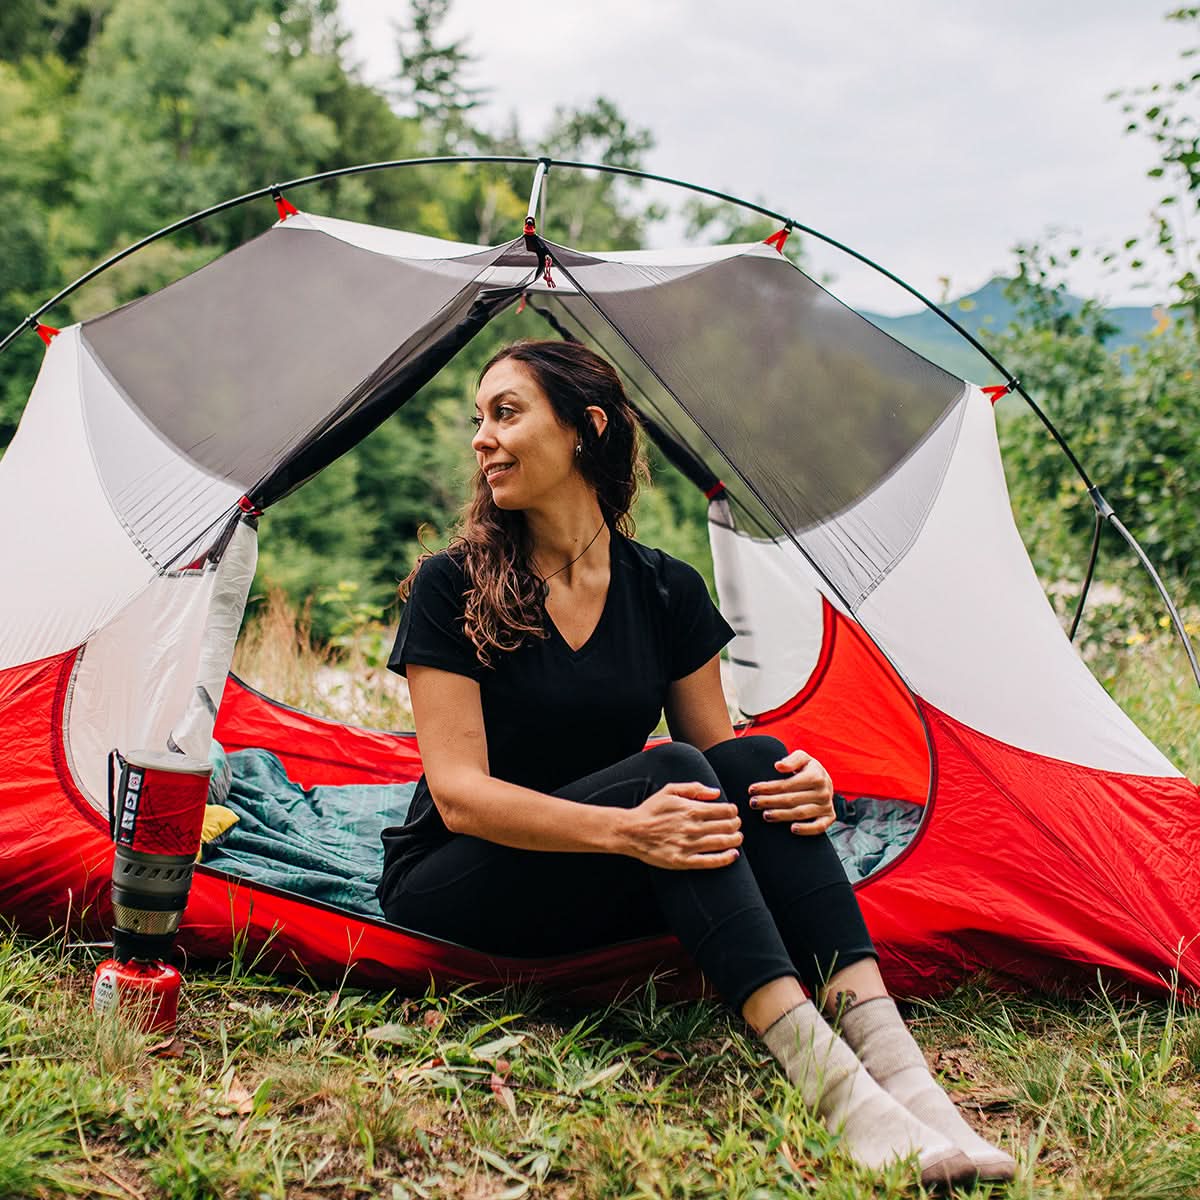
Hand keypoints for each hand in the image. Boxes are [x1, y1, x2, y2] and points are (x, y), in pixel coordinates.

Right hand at [620, 782, 741, 869]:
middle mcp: (693, 827)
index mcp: (691, 809)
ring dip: (735, 840)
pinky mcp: (683, 861)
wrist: (631, 831)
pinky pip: (710, 861)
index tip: (732, 812)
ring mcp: (689, 845)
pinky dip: (725, 858)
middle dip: (736, 825)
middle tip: (736, 825)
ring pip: (722, 843)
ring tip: (737, 838)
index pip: (725, 810)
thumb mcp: (670, 790)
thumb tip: (716, 792)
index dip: (733, 811)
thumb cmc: (651, 810)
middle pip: (727, 826)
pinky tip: (733, 855)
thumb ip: (695, 788)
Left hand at [748, 749, 834, 835]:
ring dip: (781, 815)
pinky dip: (806, 829)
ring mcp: (827, 806)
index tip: (752, 790)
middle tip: (753, 803)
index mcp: (816, 776)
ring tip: (765, 815)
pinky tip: (792, 829)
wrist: (826, 781)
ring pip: (800, 813)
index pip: (787, 784)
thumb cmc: (808, 769)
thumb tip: (778, 766)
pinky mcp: (829, 818)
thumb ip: (791, 760)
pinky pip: (819, 827)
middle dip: (769, 801)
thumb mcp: (802, 758)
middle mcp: (823, 792)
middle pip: (791, 800)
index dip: (768, 788)